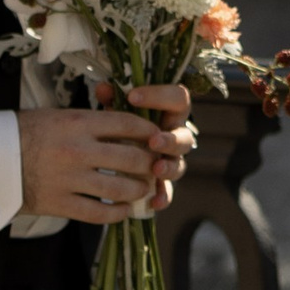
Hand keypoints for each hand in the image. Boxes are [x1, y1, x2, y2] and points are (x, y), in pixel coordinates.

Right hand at [19, 83, 194, 222]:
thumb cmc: (25, 132)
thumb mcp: (59, 116)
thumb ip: (91, 122)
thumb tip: (125, 127)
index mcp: (79, 122)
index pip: (128, 124)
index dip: (149, 131)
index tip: (157, 137)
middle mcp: (78, 150)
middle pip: (131, 158)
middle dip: (150, 164)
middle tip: (155, 167)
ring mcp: (69, 179)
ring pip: (120, 189)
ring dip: (138, 190)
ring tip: (143, 189)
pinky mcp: (59, 203)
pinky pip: (98, 213)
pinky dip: (116, 214)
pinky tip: (123, 210)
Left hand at [112, 80, 194, 214]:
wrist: (115, 150)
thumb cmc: (121, 124)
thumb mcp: (117, 109)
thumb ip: (113, 99)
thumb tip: (104, 87)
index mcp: (169, 113)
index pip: (178, 98)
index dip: (160, 95)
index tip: (133, 96)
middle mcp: (175, 137)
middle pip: (186, 137)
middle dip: (171, 139)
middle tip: (154, 140)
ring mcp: (170, 161)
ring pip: (179, 165)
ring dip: (169, 167)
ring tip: (156, 169)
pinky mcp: (162, 183)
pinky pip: (168, 192)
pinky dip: (163, 197)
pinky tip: (153, 202)